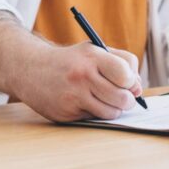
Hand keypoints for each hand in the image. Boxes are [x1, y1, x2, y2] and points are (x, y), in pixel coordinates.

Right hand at [17, 41, 142, 122]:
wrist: (31, 69)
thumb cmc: (71, 61)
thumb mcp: (94, 50)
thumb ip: (121, 62)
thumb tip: (138, 88)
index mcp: (92, 56)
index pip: (125, 74)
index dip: (132, 81)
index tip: (128, 82)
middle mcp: (82, 76)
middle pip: (122, 97)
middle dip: (128, 100)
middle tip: (124, 97)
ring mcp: (73, 96)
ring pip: (111, 112)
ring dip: (114, 109)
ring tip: (106, 100)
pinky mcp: (66, 113)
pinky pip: (95, 119)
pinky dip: (96, 113)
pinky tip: (87, 103)